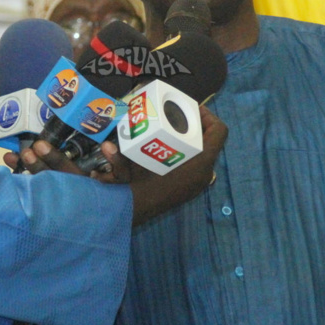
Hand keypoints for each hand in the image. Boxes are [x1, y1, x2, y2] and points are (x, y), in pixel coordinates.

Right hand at [128, 105, 226, 225]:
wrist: (140, 215)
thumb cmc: (140, 189)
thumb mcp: (129, 167)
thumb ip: (118, 157)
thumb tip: (105, 147)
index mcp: (200, 162)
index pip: (219, 131)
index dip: (208, 116)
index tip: (191, 110)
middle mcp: (204, 172)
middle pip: (210, 141)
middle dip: (196, 128)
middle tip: (178, 118)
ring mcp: (199, 182)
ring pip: (203, 153)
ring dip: (191, 141)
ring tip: (173, 131)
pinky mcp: (192, 189)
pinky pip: (197, 165)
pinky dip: (187, 155)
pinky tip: (170, 150)